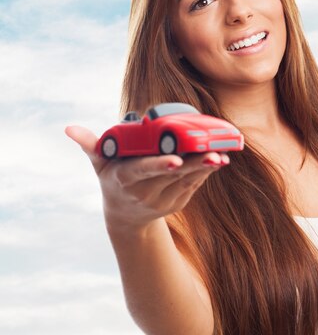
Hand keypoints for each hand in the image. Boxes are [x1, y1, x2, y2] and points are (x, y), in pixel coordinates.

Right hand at [65, 125, 228, 231]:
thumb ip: (91, 145)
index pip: (143, 171)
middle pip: (172, 175)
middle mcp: (144, 192)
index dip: (159, 166)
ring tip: (222, 154)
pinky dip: (206, 172)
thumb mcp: (100, 163)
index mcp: (125, 179)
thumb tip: (69, 128)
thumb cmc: (113, 178)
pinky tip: (219, 159)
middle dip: (194, 164)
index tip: (175, 160)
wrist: (126, 214)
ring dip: (206, 167)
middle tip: (213, 153)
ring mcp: (163, 201)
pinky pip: (194, 185)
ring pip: (188, 181)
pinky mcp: (178, 203)